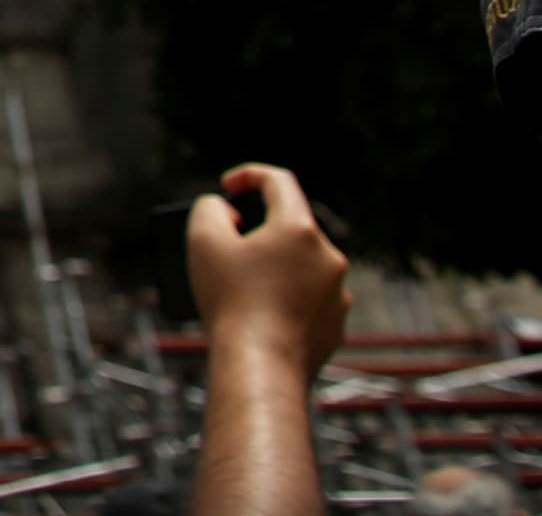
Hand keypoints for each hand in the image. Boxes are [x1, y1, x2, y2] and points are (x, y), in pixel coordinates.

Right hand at [187, 162, 348, 374]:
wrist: (261, 364)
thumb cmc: (231, 300)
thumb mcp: (203, 239)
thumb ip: (211, 208)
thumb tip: (228, 211)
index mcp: (299, 229)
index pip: (278, 182)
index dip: (249, 176)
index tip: (228, 187)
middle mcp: (328, 257)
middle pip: (291, 227)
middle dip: (260, 231)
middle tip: (229, 246)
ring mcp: (338, 293)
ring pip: (302, 265)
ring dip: (275, 266)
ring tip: (243, 287)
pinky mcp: (337, 323)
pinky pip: (310, 298)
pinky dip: (287, 297)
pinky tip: (261, 312)